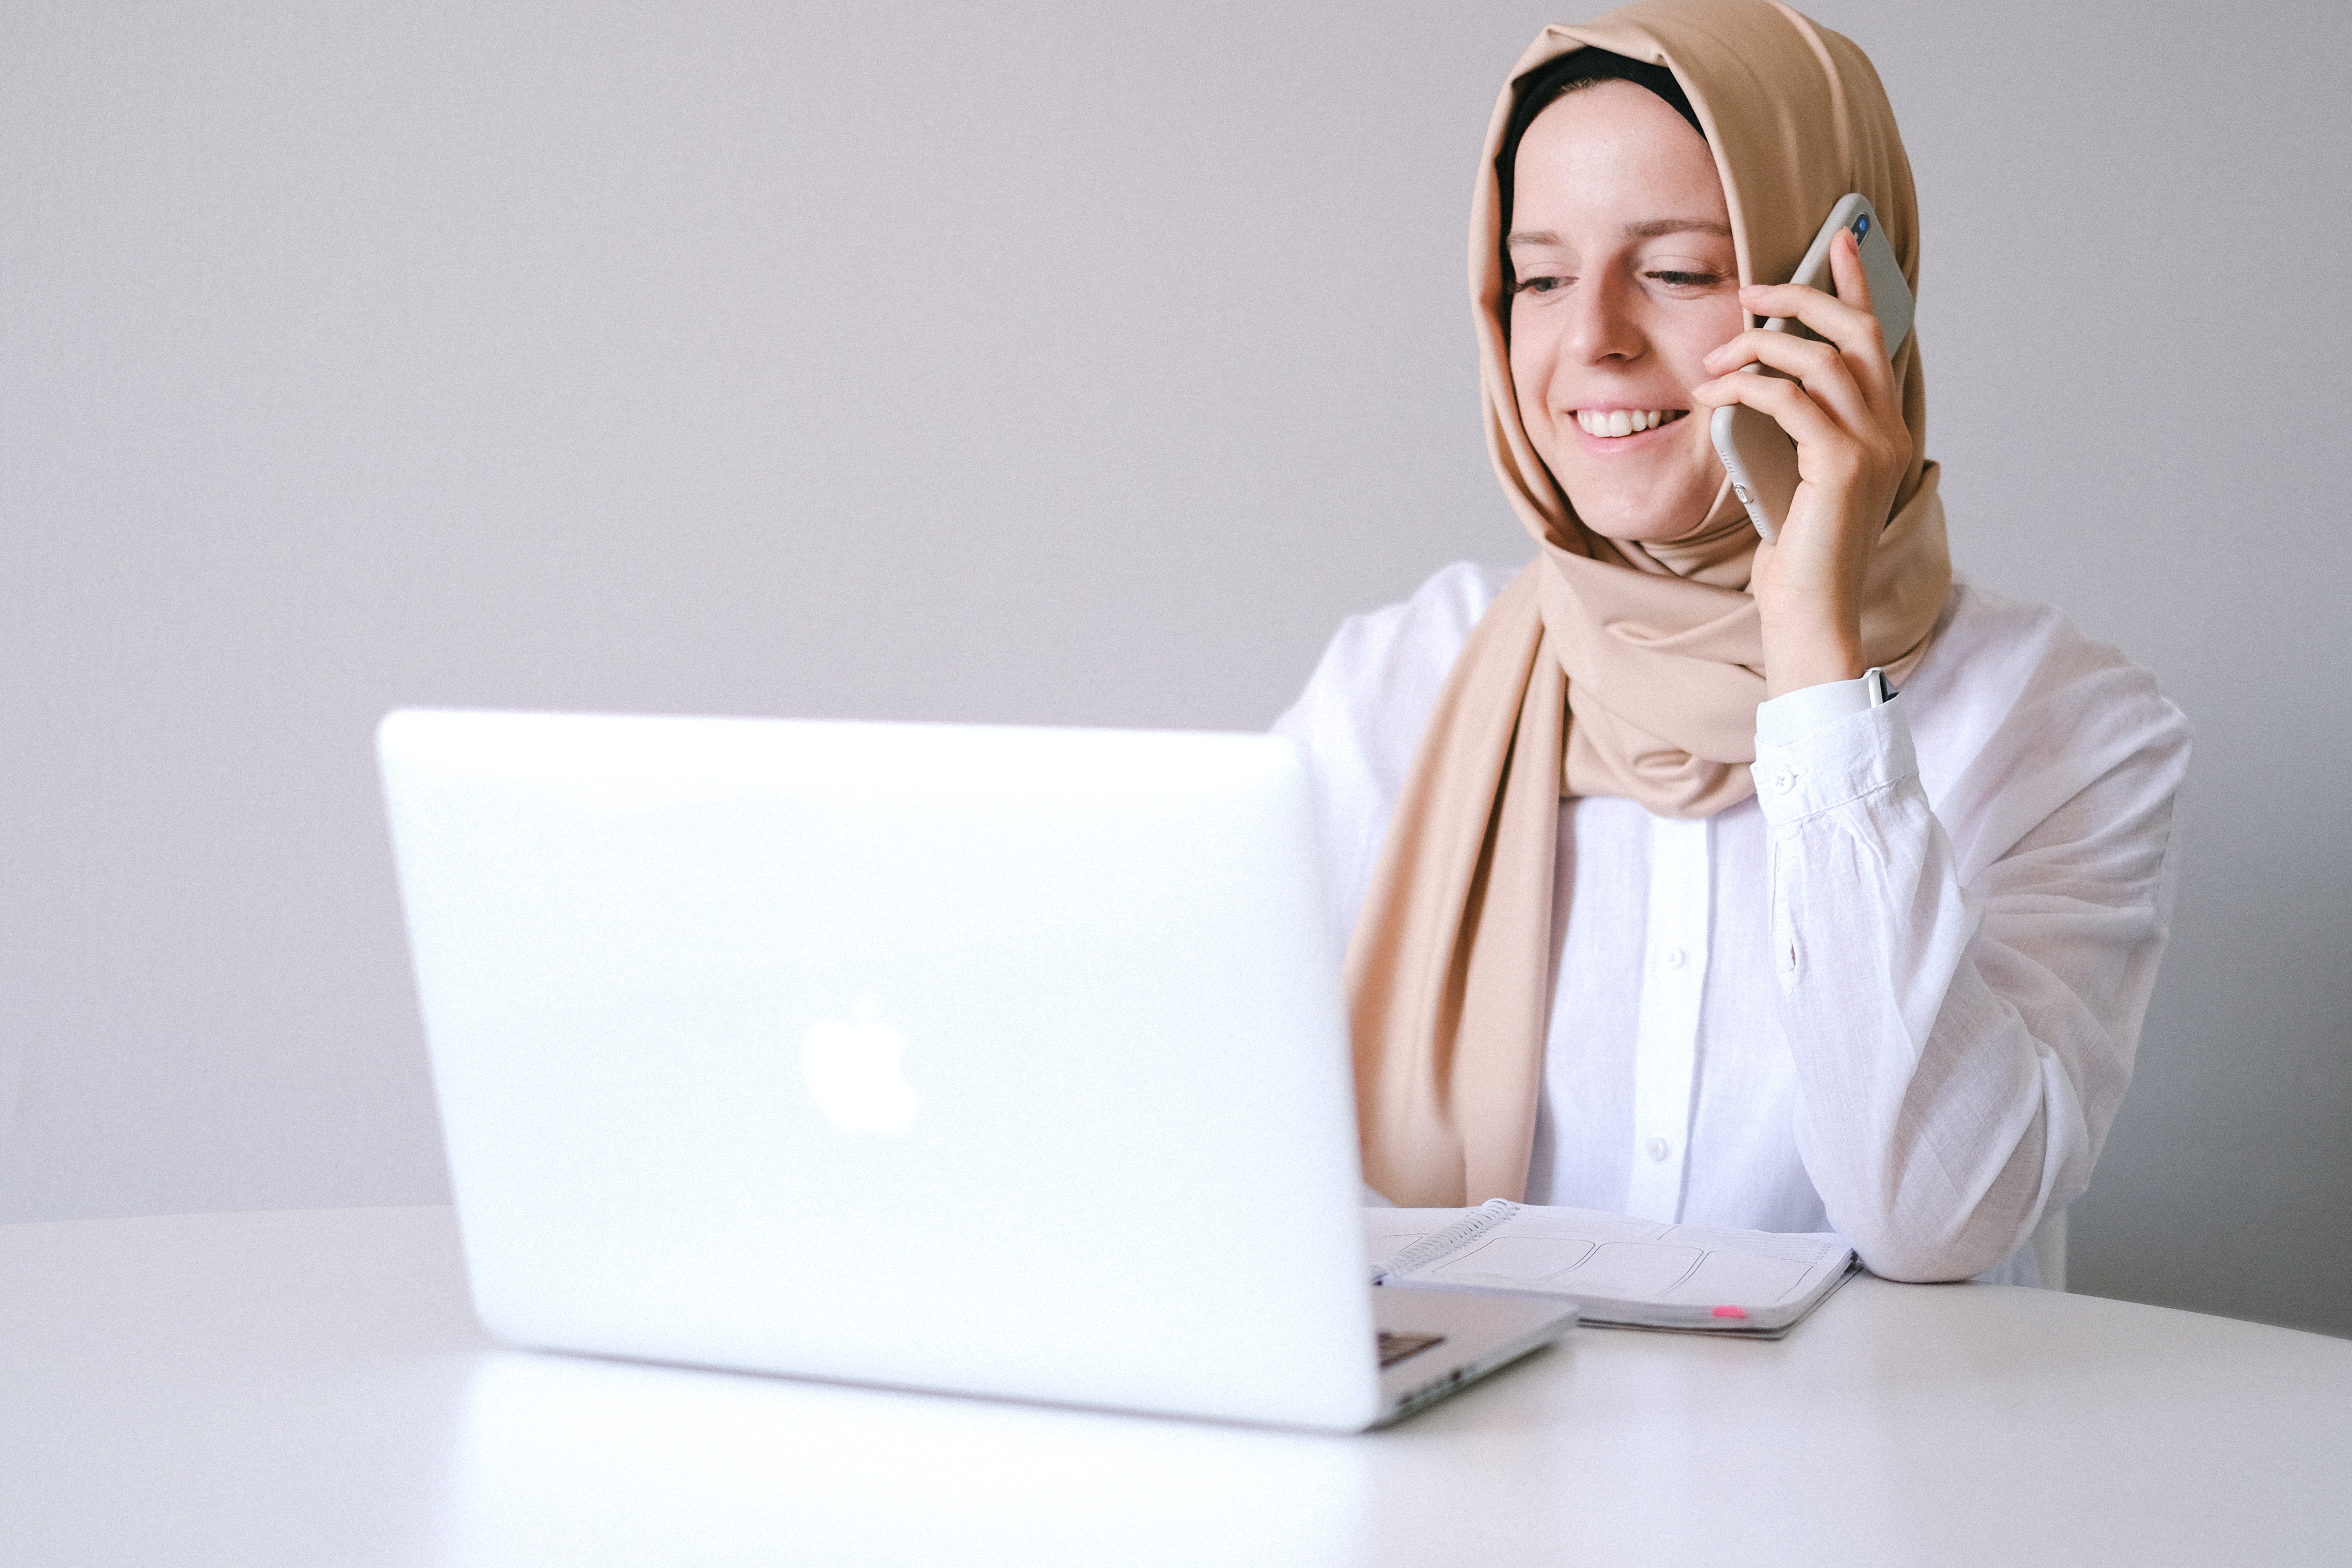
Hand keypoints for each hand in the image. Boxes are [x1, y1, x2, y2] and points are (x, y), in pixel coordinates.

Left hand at [1689, 229, 1912, 697]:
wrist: (1811, 615)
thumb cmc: (1797, 555)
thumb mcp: (1793, 477)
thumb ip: (1794, 431)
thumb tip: (1759, 383)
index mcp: (1883, 430)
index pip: (1874, 340)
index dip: (1855, 286)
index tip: (1836, 244)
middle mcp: (1888, 432)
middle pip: (1854, 333)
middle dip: (1803, 298)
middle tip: (1751, 291)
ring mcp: (1871, 447)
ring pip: (1818, 360)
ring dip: (1760, 345)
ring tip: (1715, 357)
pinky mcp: (1841, 466)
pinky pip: (1790, 399)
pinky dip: (1747, 385)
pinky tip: (1714, 392)